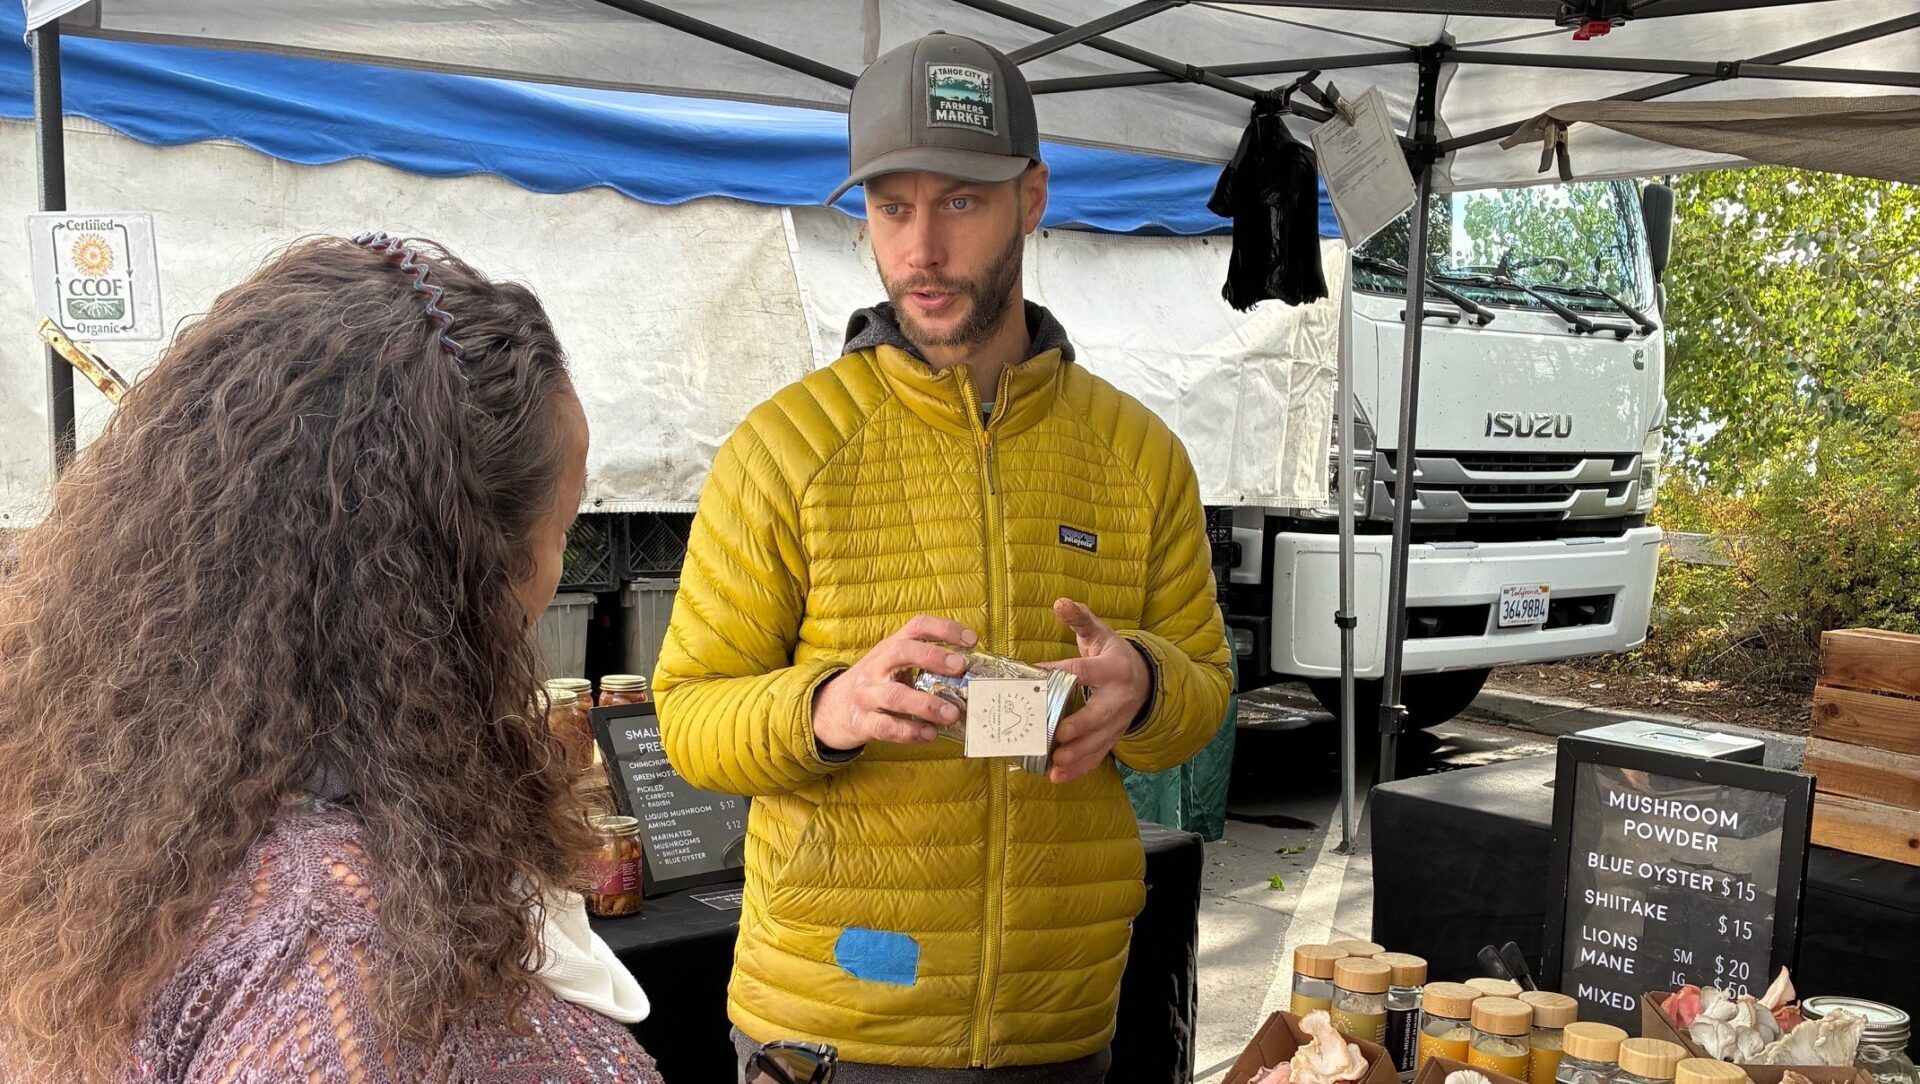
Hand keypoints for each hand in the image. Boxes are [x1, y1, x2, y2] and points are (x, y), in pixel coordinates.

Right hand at [811, 615, 977, 750]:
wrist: (828, 709)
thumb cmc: (874, 685)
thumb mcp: (893, 666)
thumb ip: (924, 666)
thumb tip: (971, 676)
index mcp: (889, 648)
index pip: (916, 627)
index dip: (944, 628)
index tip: (970, 639)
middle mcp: (877, 666)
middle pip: (901, 652)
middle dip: (932, 657)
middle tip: (960, 667)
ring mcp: (866, 694)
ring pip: (895, 695)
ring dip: (926, 704)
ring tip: (951, 714)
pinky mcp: (861, 722)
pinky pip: (886, 727)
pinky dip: (910, 732)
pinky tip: (929, 734)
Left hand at [1037, 599, 1150, 784]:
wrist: (1145, 679)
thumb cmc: (1113, 655)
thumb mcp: (1099, 633)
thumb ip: (1079, 619)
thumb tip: (1060, 602)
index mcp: (1113, 668)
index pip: (1084, 671)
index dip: (1060, 673)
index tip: (1035, 676)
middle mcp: (1119, 697)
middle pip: (1099, 714)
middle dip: (1080, 726)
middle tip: (1058, 734)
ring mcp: (1118, 721)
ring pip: (1099, 741)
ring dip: (1077, 754)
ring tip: (1054, 763)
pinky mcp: (1113, 737)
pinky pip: (1098, 756)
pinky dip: (1079, 769)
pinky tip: (1057, 778)